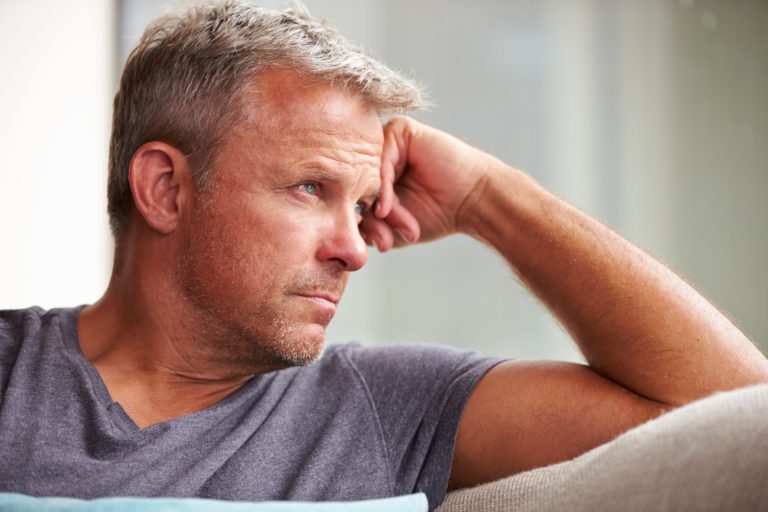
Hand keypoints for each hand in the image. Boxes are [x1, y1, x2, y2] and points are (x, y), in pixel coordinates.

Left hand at [361, 117, 495, 250]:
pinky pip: (380, 157)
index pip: (351, 194)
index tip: (377, 244)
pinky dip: (381, 185)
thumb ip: (368, 226)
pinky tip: (387, 206)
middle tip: (385, 240)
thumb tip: (342, 229)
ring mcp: (389, 141)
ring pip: (366, 174)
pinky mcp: (401, 130)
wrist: (472, 201)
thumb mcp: (393, 226)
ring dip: (377, 204)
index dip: (359, 222)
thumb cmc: (437, 214)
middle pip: (355, 184)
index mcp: (374, 174)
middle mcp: (378, 155)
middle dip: (368, 218)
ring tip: (394, 223)